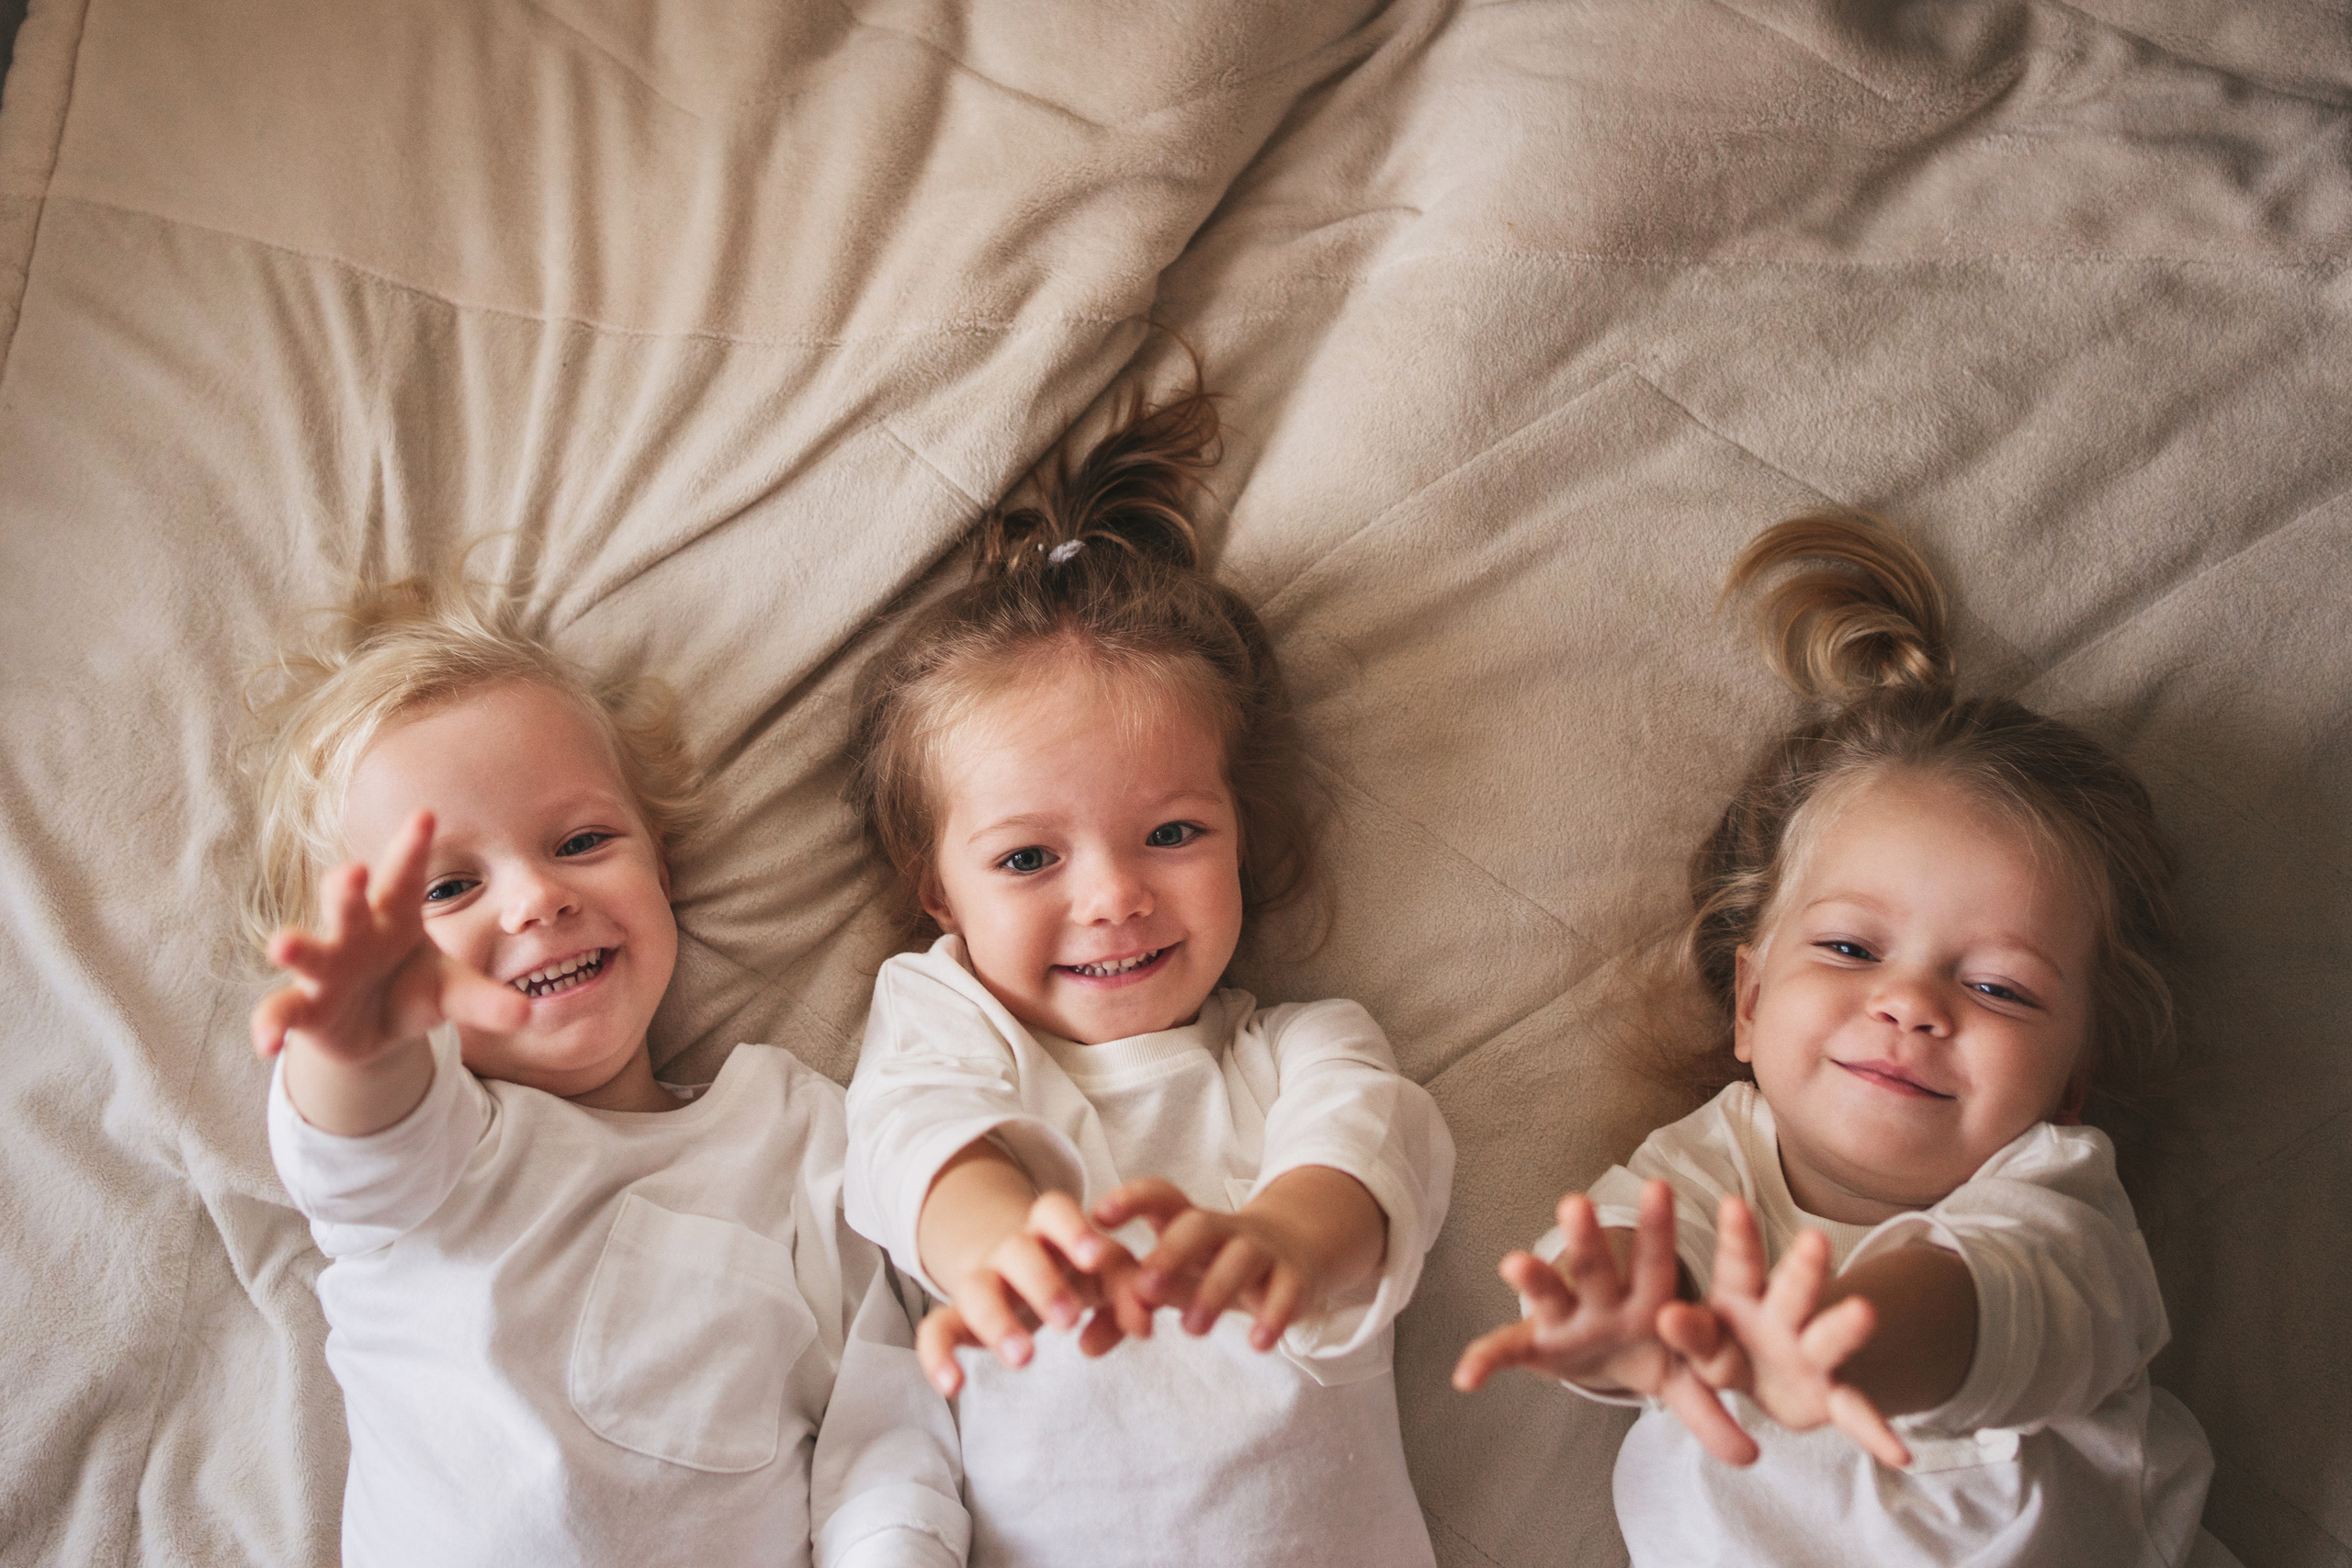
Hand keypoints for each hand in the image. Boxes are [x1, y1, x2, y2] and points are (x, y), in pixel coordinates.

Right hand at [250, 809, 526, 1069]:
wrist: (375, 1030)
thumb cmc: (415, 989)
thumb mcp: (453, 992)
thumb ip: (485, 1000)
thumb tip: (529, 1013)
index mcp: (395, 917)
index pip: (407, 877)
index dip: (413, 848)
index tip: (426, 816)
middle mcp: (354, 935)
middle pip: (350, 904)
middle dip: (347, 888)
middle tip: (352, 871)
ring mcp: (325, 971)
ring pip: (308, 952)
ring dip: (295, 947)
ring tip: (281, 944)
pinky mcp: (305, 1009)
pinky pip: (281, 1013)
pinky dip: (270, 1027)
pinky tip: (267, 1046)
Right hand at [917, 1189, 1151, 1397]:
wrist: (1017, 1265)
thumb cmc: (1075, 1267)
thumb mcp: (1106, 1272)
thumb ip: (1131, 1291)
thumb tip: (1147, 1327)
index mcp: (1050, 1230)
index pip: (1053, 1210)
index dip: (1072, 1229)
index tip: (1094, 1256)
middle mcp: (1011, 1250)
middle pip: (1016, 1252)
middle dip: (1041, 1283)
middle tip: (1068, 1321)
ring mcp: (981, 1281)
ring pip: (976, 1290)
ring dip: (997, 1322)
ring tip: (1024, 1359)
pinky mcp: (958, 1318)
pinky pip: (935, 1330)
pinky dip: (936, 1356)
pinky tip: (952, 1387)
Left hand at [1094, 1176, 1341, 1352]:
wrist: (1294, 1250)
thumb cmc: (1212, 1266)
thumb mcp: (1172, 1283)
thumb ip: (1125, 1311)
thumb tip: (1081, 1345)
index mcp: (1187, 1222)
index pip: (1160, 1197)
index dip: (1131, 1200)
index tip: (1097, 1216)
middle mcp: (1225, 1229)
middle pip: (1198, 1225)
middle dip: (1170, 1254)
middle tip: (1144, 1289)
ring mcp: (1263, 1250)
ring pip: (1241, 1258)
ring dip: (1214, 1291)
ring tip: (1191, 1330)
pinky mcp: (1295, 1277)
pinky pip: (1287, 1290)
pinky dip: (1273, 1315)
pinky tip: (1258, 1343)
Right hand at [1452, 1180, 1754, 1463]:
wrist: (1611, 1355)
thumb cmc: (1652, 1350)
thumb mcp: (1684, 1378)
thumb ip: (1711, 1412)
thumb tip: (1752, 1457)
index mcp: (1648, 1300)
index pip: (1657, 1261)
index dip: (1657, 1229)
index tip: (1658, 1187)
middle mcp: (1603, 1300)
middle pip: (1597, 1267)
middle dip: (1588, 1240)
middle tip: (1577, 1204)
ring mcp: (1565, 1319)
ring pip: (1551, 1292)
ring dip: (1533, 1279)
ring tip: (1513, 1264)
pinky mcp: (1534, 1344)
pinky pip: (1507, 1352)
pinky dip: (1487, 1362)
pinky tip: (1467, 1378)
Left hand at [1658, 1194, 1909, 1469]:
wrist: (1769, 1380)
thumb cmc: (1725, 1347)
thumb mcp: (1701, 1340)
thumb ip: (1689, 1333)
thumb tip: (1662, 1314)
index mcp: (1742, 1297)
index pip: (1739, 1263)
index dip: (1737, 1236)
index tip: (1733, 1203)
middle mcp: (1783, 1318)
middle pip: (1794, 1290)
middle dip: (1803, 1267)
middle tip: (1813, 1239)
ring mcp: (1812, 1355)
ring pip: (1828, 1336)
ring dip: (1845, 1327)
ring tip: (1866, 1313)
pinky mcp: (1832, 1395)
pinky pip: (1856, 1413)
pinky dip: (1875, 1432)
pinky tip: (1899, 1454)